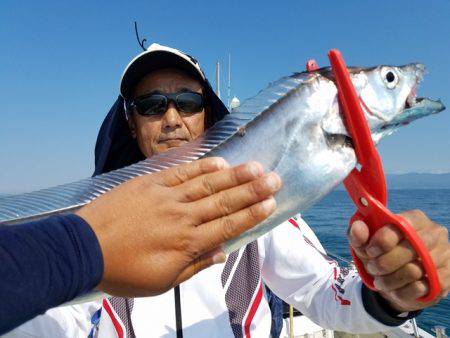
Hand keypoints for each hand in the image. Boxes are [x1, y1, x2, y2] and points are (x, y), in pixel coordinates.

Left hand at [76, 157, 280, 296]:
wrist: (84, 249)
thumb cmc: (123, 270)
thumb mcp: (161, 281)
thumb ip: (194, 266)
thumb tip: (221, 253)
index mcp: (186, 243)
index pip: (227, 226)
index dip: (251, 214)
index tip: (271, 204)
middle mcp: (182, 216)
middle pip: (224, 201)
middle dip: (252, 190)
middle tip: (275, 178)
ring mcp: (166, 196)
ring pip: (207, 184)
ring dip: (234, 175)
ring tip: (256, 167)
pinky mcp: (150, 183)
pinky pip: (181, 172)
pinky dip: (202, 167)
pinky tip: (220, 162)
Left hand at [348, 210, 449, 312]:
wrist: (394, 279)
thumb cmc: (380, 254)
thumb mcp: (364, 243)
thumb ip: (358, 234)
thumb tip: (358, 228)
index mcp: (415, 218)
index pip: (400, 226)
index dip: (382, 241)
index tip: (369, 251)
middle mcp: (435, 234)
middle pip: (408, 250)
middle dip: (383, 263)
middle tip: (372, 268)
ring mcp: (444, 256)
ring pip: (413, 271)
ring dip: (389, 280)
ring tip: (380, 281)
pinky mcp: (446, 279)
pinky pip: (421, 288)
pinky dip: (402, 292)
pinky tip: (395, 290)